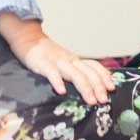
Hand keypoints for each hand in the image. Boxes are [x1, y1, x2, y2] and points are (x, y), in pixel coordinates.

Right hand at [0, 14, 114, 104]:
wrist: (27, 38)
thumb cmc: (46, 54)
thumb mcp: (63, 61)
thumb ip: (73, 70)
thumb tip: (88, 85)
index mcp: (75, 60)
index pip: (94, 66)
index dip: (104, 76)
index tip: (112, 88)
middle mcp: (69, 60)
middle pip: (87, 72)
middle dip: (98, 86)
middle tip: (104, 100)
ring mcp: (56, 61)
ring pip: (74, 74)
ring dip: (85, 88)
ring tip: (91, 101)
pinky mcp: (42, 63)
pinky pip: (51, 72)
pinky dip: (57, 81)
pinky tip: (61, 92)